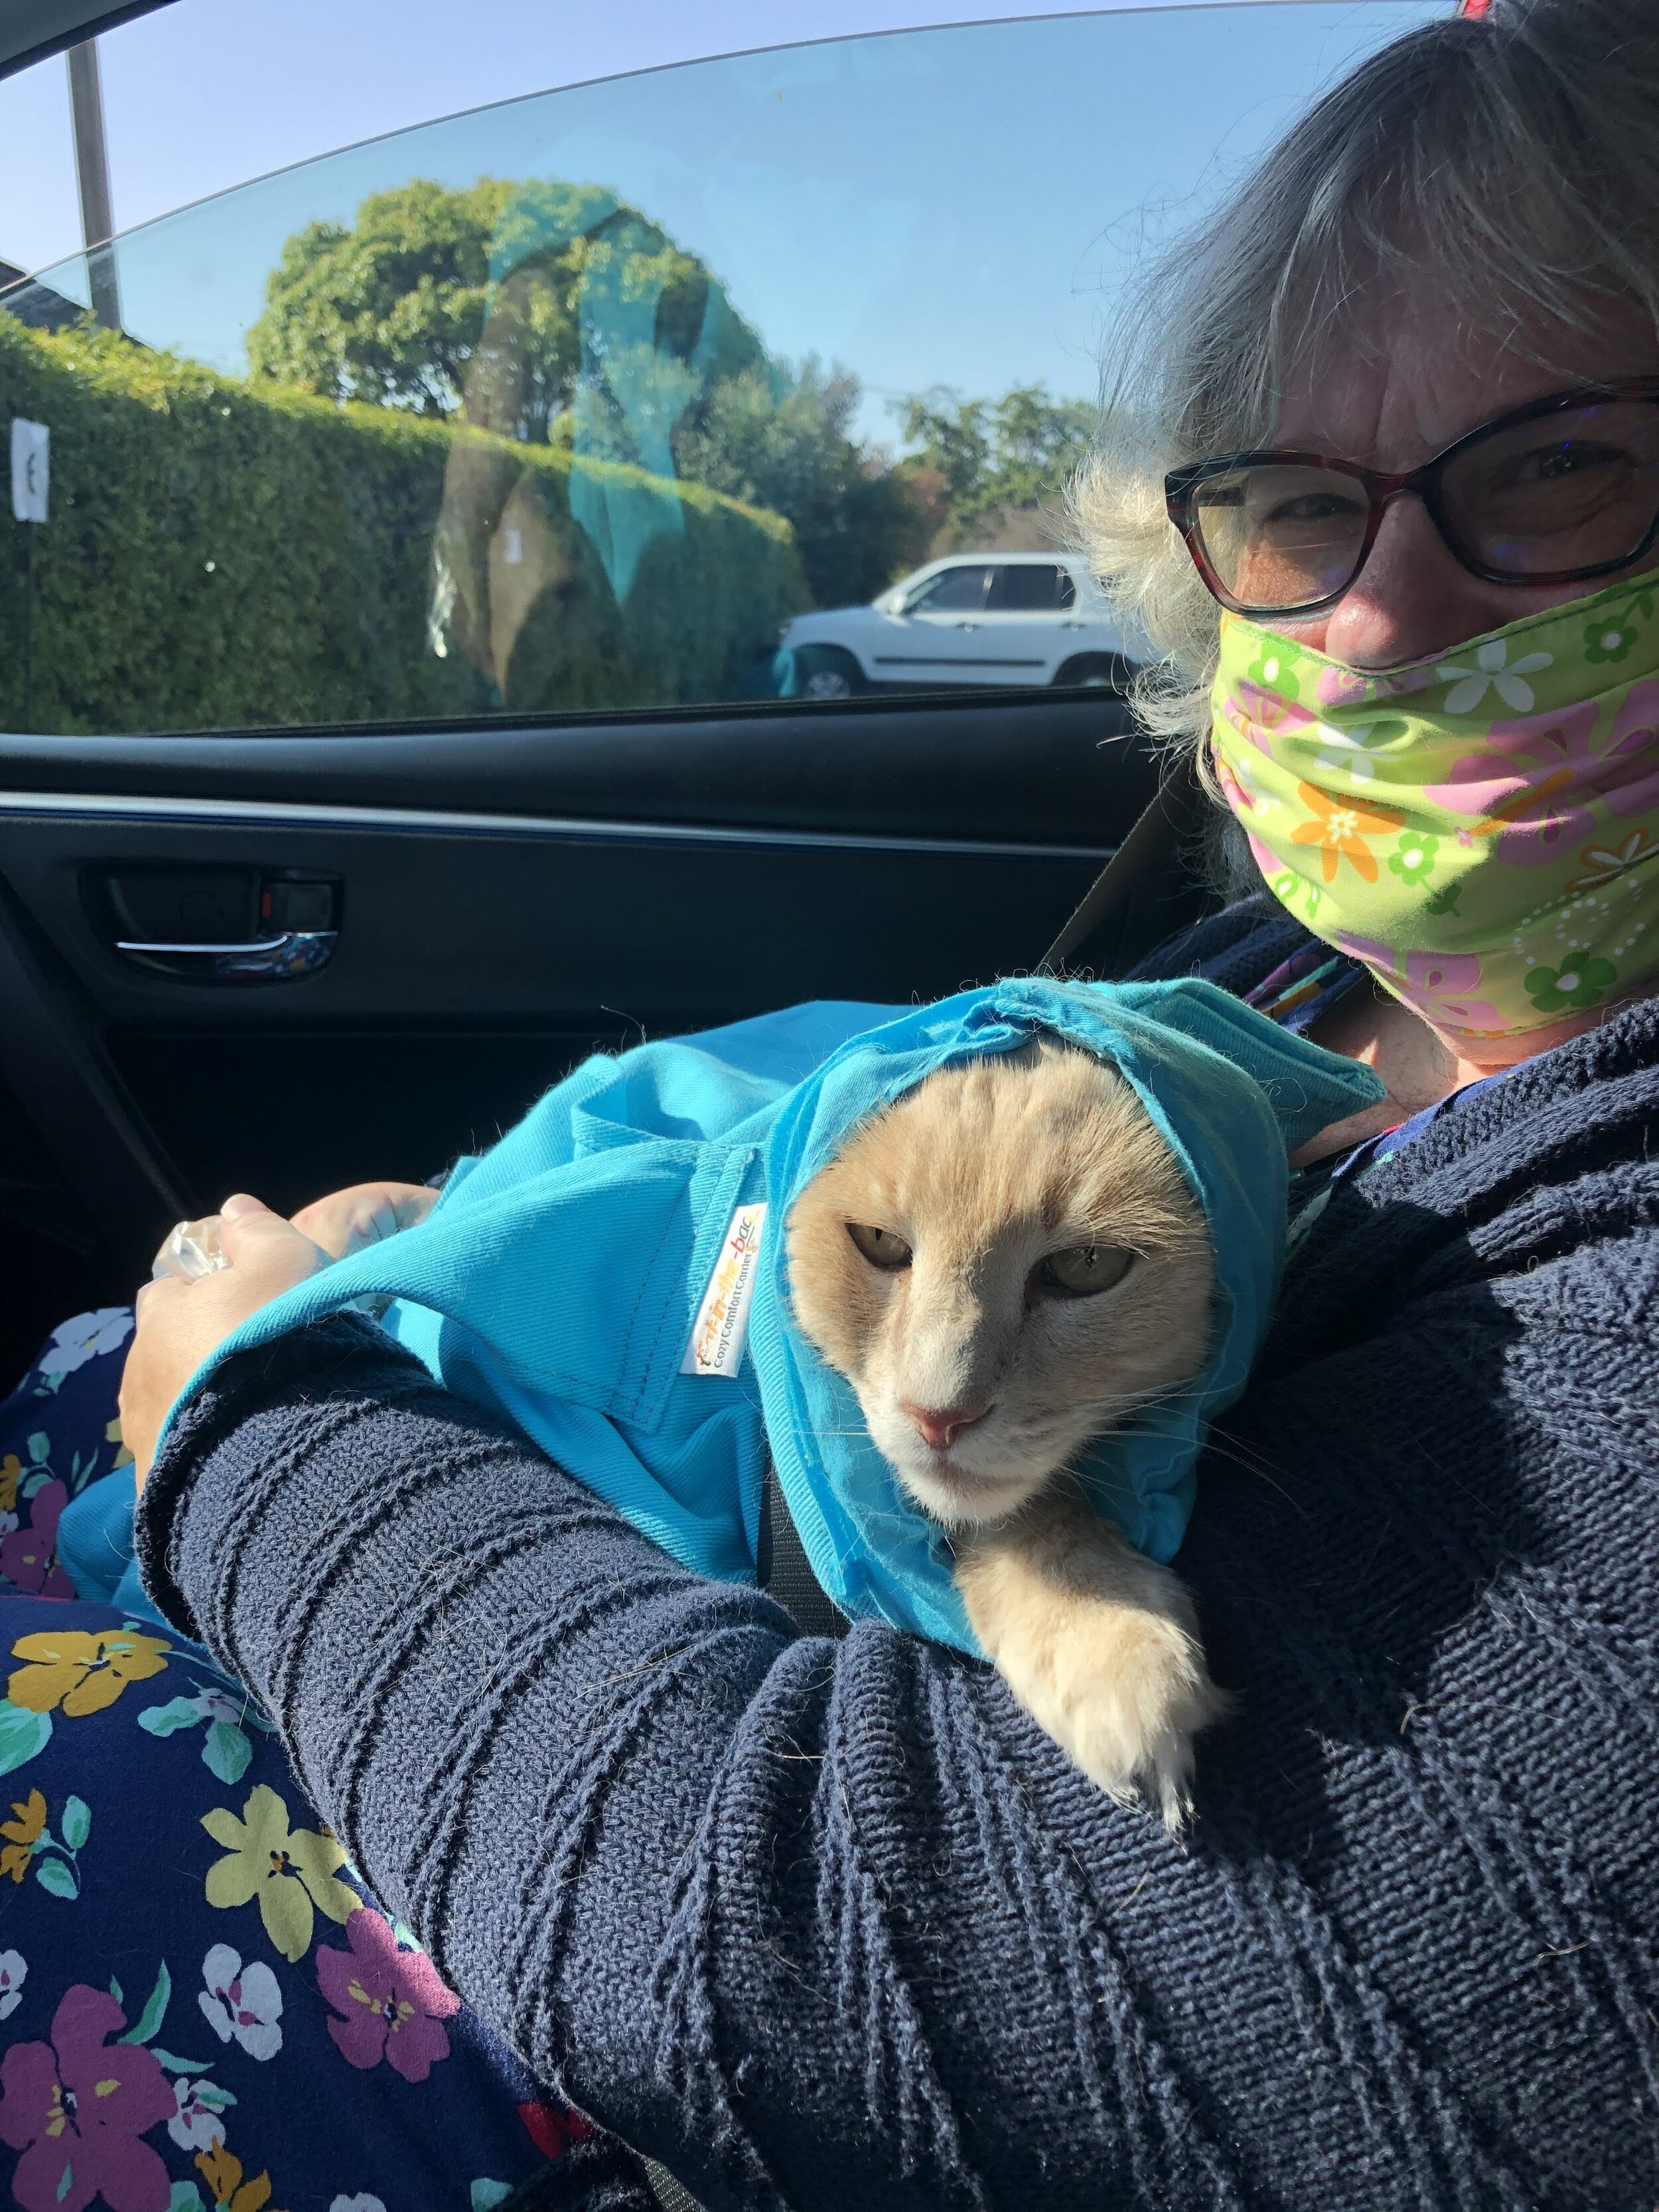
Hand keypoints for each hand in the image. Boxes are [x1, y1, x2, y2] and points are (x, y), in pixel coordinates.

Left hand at [122, 1180, 438, 1490]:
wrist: (275, 1447)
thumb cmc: (280, 1340)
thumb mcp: (284, 1263)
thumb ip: (257, 1232)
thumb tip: (232, 1210)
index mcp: (162, 1314)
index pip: (169, 1288)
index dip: (205, 1290)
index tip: (247, 1302)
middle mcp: (140, 1370)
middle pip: (166, 1347)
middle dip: (199, 1348)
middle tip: (255, 1358)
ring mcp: (144, 1431)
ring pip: (170, 1402)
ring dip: (198, 1399)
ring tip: (251, 1410)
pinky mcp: (158, 1482)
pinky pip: (179, 1452)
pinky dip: (202, 1446)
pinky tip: (238, 1450)